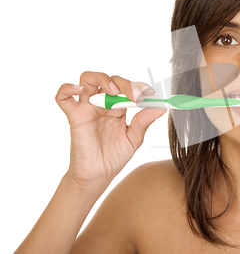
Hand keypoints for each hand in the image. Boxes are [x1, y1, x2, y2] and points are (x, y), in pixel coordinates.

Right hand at [55, 71, 166, 187]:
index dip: (138, 87)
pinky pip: (63, 98)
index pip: (127, 88)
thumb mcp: (134, 138)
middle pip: (109, 80)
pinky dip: (67, 89)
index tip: (149, 94)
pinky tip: (79, 90)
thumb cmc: (114, 156)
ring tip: (112, 91)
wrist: (98, 174)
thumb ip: (144, 122)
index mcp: (118, 107)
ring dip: (101, 79)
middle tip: (135, 96)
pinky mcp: (74, 116)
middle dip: (124, 84)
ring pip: (87, 80)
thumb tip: (161, 108)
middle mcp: (102, 104)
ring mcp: (87, 108)